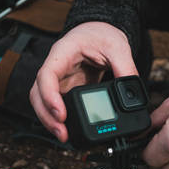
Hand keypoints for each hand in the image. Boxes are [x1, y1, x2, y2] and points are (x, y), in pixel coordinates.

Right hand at [29, 22, 136, 142]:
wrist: (99, 31)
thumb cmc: (102, 34)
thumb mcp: (118, 47)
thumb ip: (125, 68)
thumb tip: (131, 93)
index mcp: (62, 53)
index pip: (47, 75)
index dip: (49, 96)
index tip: (61, 114)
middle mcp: (55, 68)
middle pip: (38, 94)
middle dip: (47, 116)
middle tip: (62, 133)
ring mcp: (58, 80)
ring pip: (43, 103)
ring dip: (50, 121)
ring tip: (65, 137)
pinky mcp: (65, 89)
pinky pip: (56, 106)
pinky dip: (59, 119)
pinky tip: (68, 130)